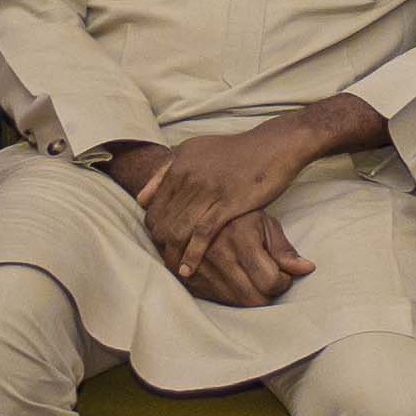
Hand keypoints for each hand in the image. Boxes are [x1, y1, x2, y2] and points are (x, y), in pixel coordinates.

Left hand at [136, 114, 327, 268]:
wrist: (273, 147)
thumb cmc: (236, 152)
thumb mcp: (195, 151)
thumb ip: (166, 171)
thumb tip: (142, 198)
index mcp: (179, 164)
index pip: (154, 205)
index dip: (153, 227)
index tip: (158, 241)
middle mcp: (189, 176)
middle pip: (163, 220)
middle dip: (160, 243)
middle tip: (164, 259)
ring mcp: (208, 190)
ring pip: (179, 229)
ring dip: (172, 253)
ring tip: (173, 268)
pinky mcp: (228, 203)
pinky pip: (202, 234)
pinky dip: (192, 254)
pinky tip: (188, 269)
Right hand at [181, 210, 313, 307]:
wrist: (191, 214)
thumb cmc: (235, 217)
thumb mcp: (263, 223)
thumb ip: (284, 249)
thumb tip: (307, 269)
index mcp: (240, 238)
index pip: (270, 280)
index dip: (283, 281)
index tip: (283, 273)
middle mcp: (219, 257)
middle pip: (255, 299)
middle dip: (268, 293)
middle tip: (269, 277)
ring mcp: (202, 271)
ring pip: (239, 304)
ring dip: (252, 296)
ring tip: (253, 277)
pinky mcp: (193, 282)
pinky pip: (222, 302)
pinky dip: (234, 296)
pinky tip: (236, 279)